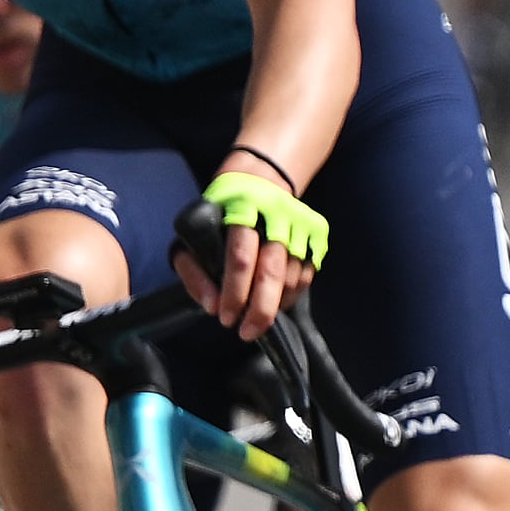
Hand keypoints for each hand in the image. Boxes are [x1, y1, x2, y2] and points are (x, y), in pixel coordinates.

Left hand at [188, 163, 327, 336]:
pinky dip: (291, 294)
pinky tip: (276, 301)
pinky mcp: (317, 233)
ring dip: (275, 305)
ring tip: (257, 318)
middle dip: (260, 309)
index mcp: (240, 210)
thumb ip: (193, 270)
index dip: (234, 292)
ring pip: (292, 276)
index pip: (240, 256)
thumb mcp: (192, 231)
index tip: (225, 317)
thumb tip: (211, 307)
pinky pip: (307, 273)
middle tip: (247, 333)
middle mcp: (275, 216)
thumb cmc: (220, 211)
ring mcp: (300, 225)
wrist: (261, 177)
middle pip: (272, 270)